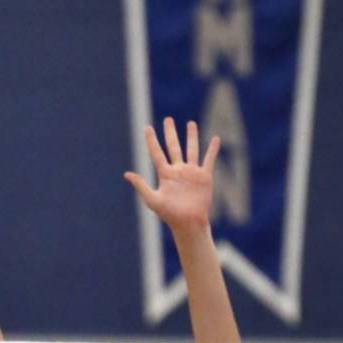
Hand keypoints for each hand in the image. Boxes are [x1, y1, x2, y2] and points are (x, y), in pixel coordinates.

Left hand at [124, 119, 218, 234]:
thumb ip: (141, 185)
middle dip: (171, 133)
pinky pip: (209, 160)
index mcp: (165, 175)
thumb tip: (126, 174)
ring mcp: (192, 172)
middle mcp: (178, 171)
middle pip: (174, 147)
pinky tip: (215, 139)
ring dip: (191, 136)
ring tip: (191, 123)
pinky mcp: (204, 177)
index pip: (157, 153)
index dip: (151, 140)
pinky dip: (212, 150)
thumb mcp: (152, 199)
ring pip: (192, 149)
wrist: (189, 223)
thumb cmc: (169, 214)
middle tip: (168, 119)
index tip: (147, 127)